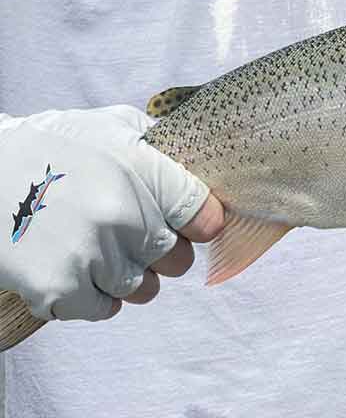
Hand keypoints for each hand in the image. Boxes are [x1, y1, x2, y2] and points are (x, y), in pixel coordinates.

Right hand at [0, 106, 222, 323]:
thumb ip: (157, 144)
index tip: (185, 223)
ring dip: (128, 276)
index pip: (206, 218)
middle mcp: (126, 218)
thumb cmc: (49, 146)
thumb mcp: (111, 125)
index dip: (198, 223)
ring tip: (101, 252)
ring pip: (142, 289)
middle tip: (134, 236)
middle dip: (162, 252)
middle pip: (178, 260)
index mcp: (145, 174)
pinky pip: (103, 309)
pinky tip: (79, 270)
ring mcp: (94, 257)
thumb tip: (192, 159)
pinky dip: (95, 297)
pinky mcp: (59, 289)